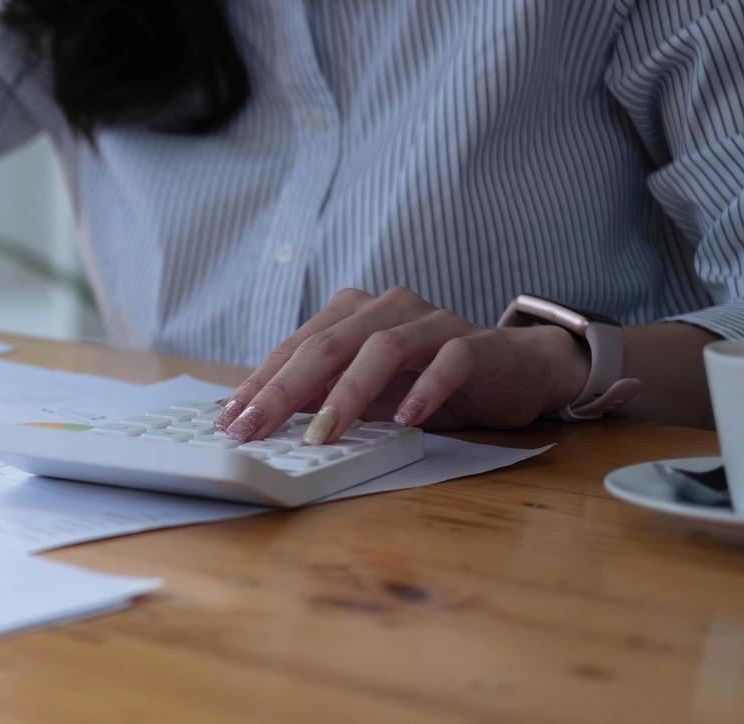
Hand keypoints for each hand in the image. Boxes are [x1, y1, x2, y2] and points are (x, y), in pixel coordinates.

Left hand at [213, 287, 588, 442]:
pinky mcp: (474, 343)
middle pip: (326, 345)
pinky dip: (425, 389)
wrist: (514, 369)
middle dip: (284, 390)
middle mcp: (386, 308)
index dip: (260, 382)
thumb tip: (261, 420)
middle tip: (256, 428)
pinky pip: (447, 360)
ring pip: (380, 348)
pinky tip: (407, 419)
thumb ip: (323, 397)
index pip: (295, 348)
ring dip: (348, 394)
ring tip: (323, 434)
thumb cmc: (429, 383)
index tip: (228, 419)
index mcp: (352, 314)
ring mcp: (431, 322)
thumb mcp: (369, 394)